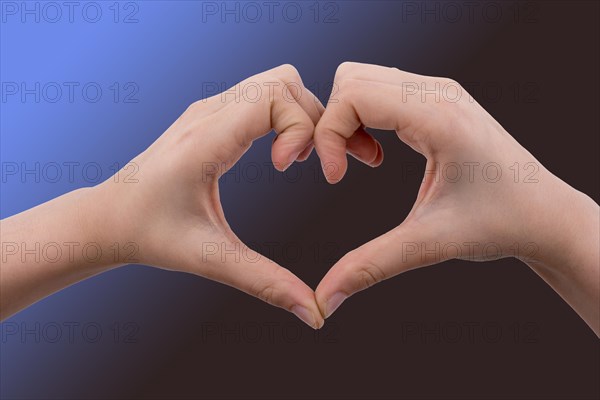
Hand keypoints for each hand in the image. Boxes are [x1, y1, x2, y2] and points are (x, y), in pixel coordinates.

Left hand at [1, 65, 324, 327]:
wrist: (108, 217)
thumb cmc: (150, 235)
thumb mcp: (210, 258)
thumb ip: (264, 283)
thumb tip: (312, 312)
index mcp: (206, 141)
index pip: (274, 96)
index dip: (300, 127)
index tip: (292, 168)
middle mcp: (208, 114)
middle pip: (283, 81)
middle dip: (312, 118)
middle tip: (312, 163)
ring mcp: (208, 109)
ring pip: (275, 82)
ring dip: (299, 114)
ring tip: (298, 158)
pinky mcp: (210, 115)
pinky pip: (260, 94)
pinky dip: (284, 115)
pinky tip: (281, 155)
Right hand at [313, 62, 599, 334]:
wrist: (544, 214)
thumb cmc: (500, 224)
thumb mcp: (429, 244)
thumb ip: (370, 267)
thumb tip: (325, 300)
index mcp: (439, 117)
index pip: (354, 94)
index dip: (328, 134)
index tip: (335, 178)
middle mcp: (439, 92)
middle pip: (351, 79)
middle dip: (331, 122)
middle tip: (341, 167)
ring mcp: (440, 91)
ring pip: (363, 80)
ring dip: (347, 119)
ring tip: (362, 160)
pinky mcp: (438, 99)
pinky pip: (381, 90)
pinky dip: (363, 118)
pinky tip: (377, 154)